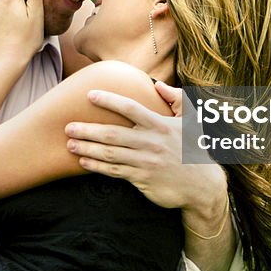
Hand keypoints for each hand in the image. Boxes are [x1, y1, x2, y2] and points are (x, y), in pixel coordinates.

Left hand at [64, 81, 224, 211]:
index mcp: (160, 125)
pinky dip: (97, 167)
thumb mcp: (193, 120)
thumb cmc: (194, 148)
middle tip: (68, 126)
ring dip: (87, 149)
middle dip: (88, 130)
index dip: (109, 101)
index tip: (90, 95)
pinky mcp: (141, 179)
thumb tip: (158, 84)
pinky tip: (83, 162)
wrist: (202, 186)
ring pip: (110, 155)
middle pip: (113, 134)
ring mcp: (145, 162)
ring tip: (70, 144)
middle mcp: (150, 143)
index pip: (130, 108)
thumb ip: (176, 98)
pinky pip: (115, 171)